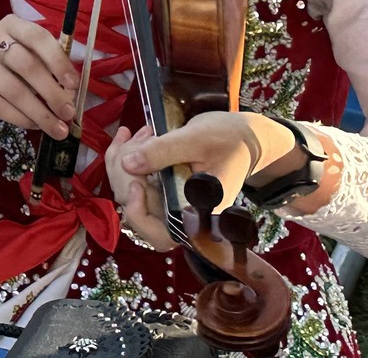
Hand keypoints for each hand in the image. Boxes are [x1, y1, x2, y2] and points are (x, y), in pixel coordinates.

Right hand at [0, 14, 76, 138]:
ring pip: (13, 89)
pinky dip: (20, 118)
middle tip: (68, 114)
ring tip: (56, 129)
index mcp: (11, 24)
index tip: (73, 85)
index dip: (58, 61)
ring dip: (40, 113)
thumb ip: (48, 69)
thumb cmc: (6, 66)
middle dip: (52, 93)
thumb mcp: (27, 57)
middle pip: (26, 65)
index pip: (37, 37)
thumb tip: (69, 94)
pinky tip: (33, 125)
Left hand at [106, 114, 305, 249]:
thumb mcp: (196, 139)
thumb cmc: (228, 139)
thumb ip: (163, 152)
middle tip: (138, 139)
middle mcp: (181, 215)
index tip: (136, 181)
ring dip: (124, 162)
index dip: (140, 213)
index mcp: (198, 216)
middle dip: (126, 175)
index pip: (160, 235)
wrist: (243, 136)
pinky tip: (130, 136)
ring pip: (130, 193)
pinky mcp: (163, 187)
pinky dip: (126, 158)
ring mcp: (169, 201)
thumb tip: (127, 164)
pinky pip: (134, 180)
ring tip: (139, 133)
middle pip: (138, 211)